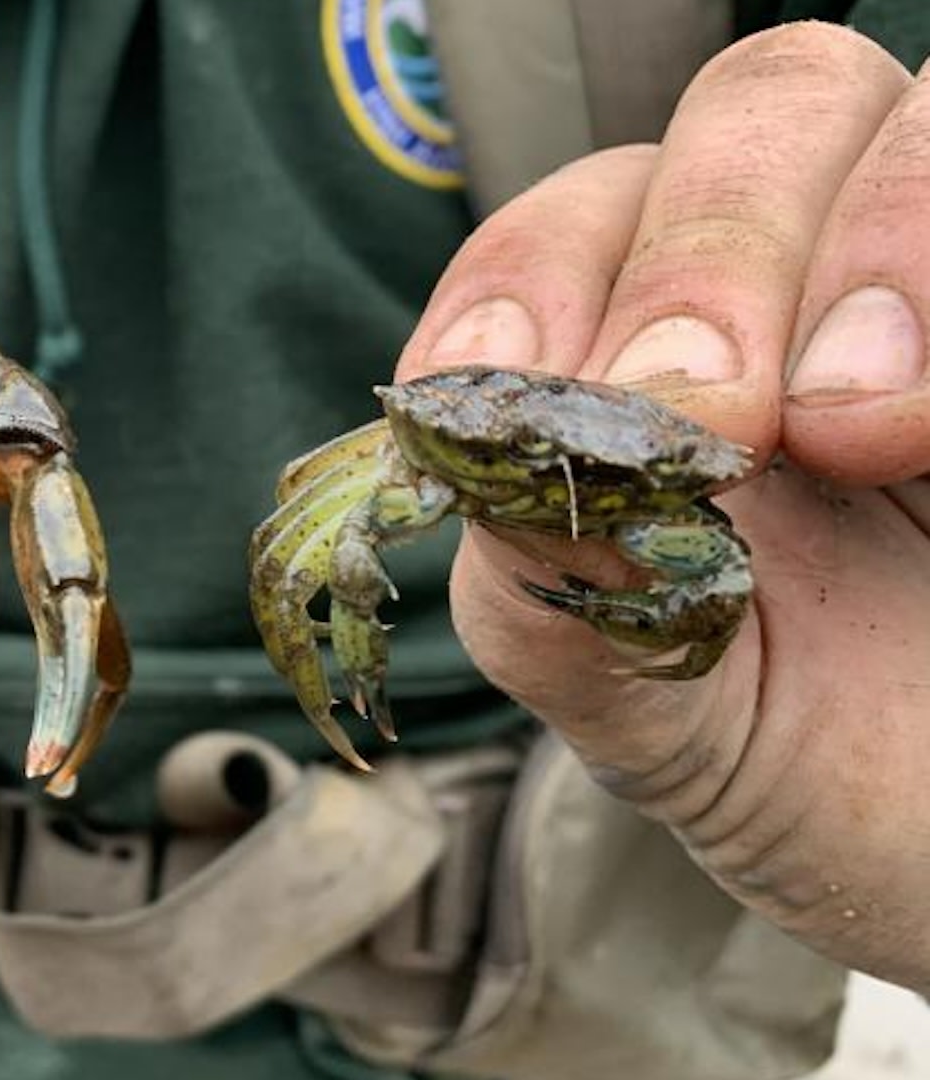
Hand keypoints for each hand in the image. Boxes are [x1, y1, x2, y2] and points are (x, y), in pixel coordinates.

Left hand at [398, 24, 929, 992]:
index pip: (577, 218)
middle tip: (705, 416)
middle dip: (706, 252)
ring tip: (854, 431)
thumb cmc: (790, 754)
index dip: (528, 274)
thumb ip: (545, 584)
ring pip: (911, 120)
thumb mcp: (637, 695)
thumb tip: (476, 446)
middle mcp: (809, 278)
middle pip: (756, 108)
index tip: (508, 383)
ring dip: (870, 246)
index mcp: (655, 346)